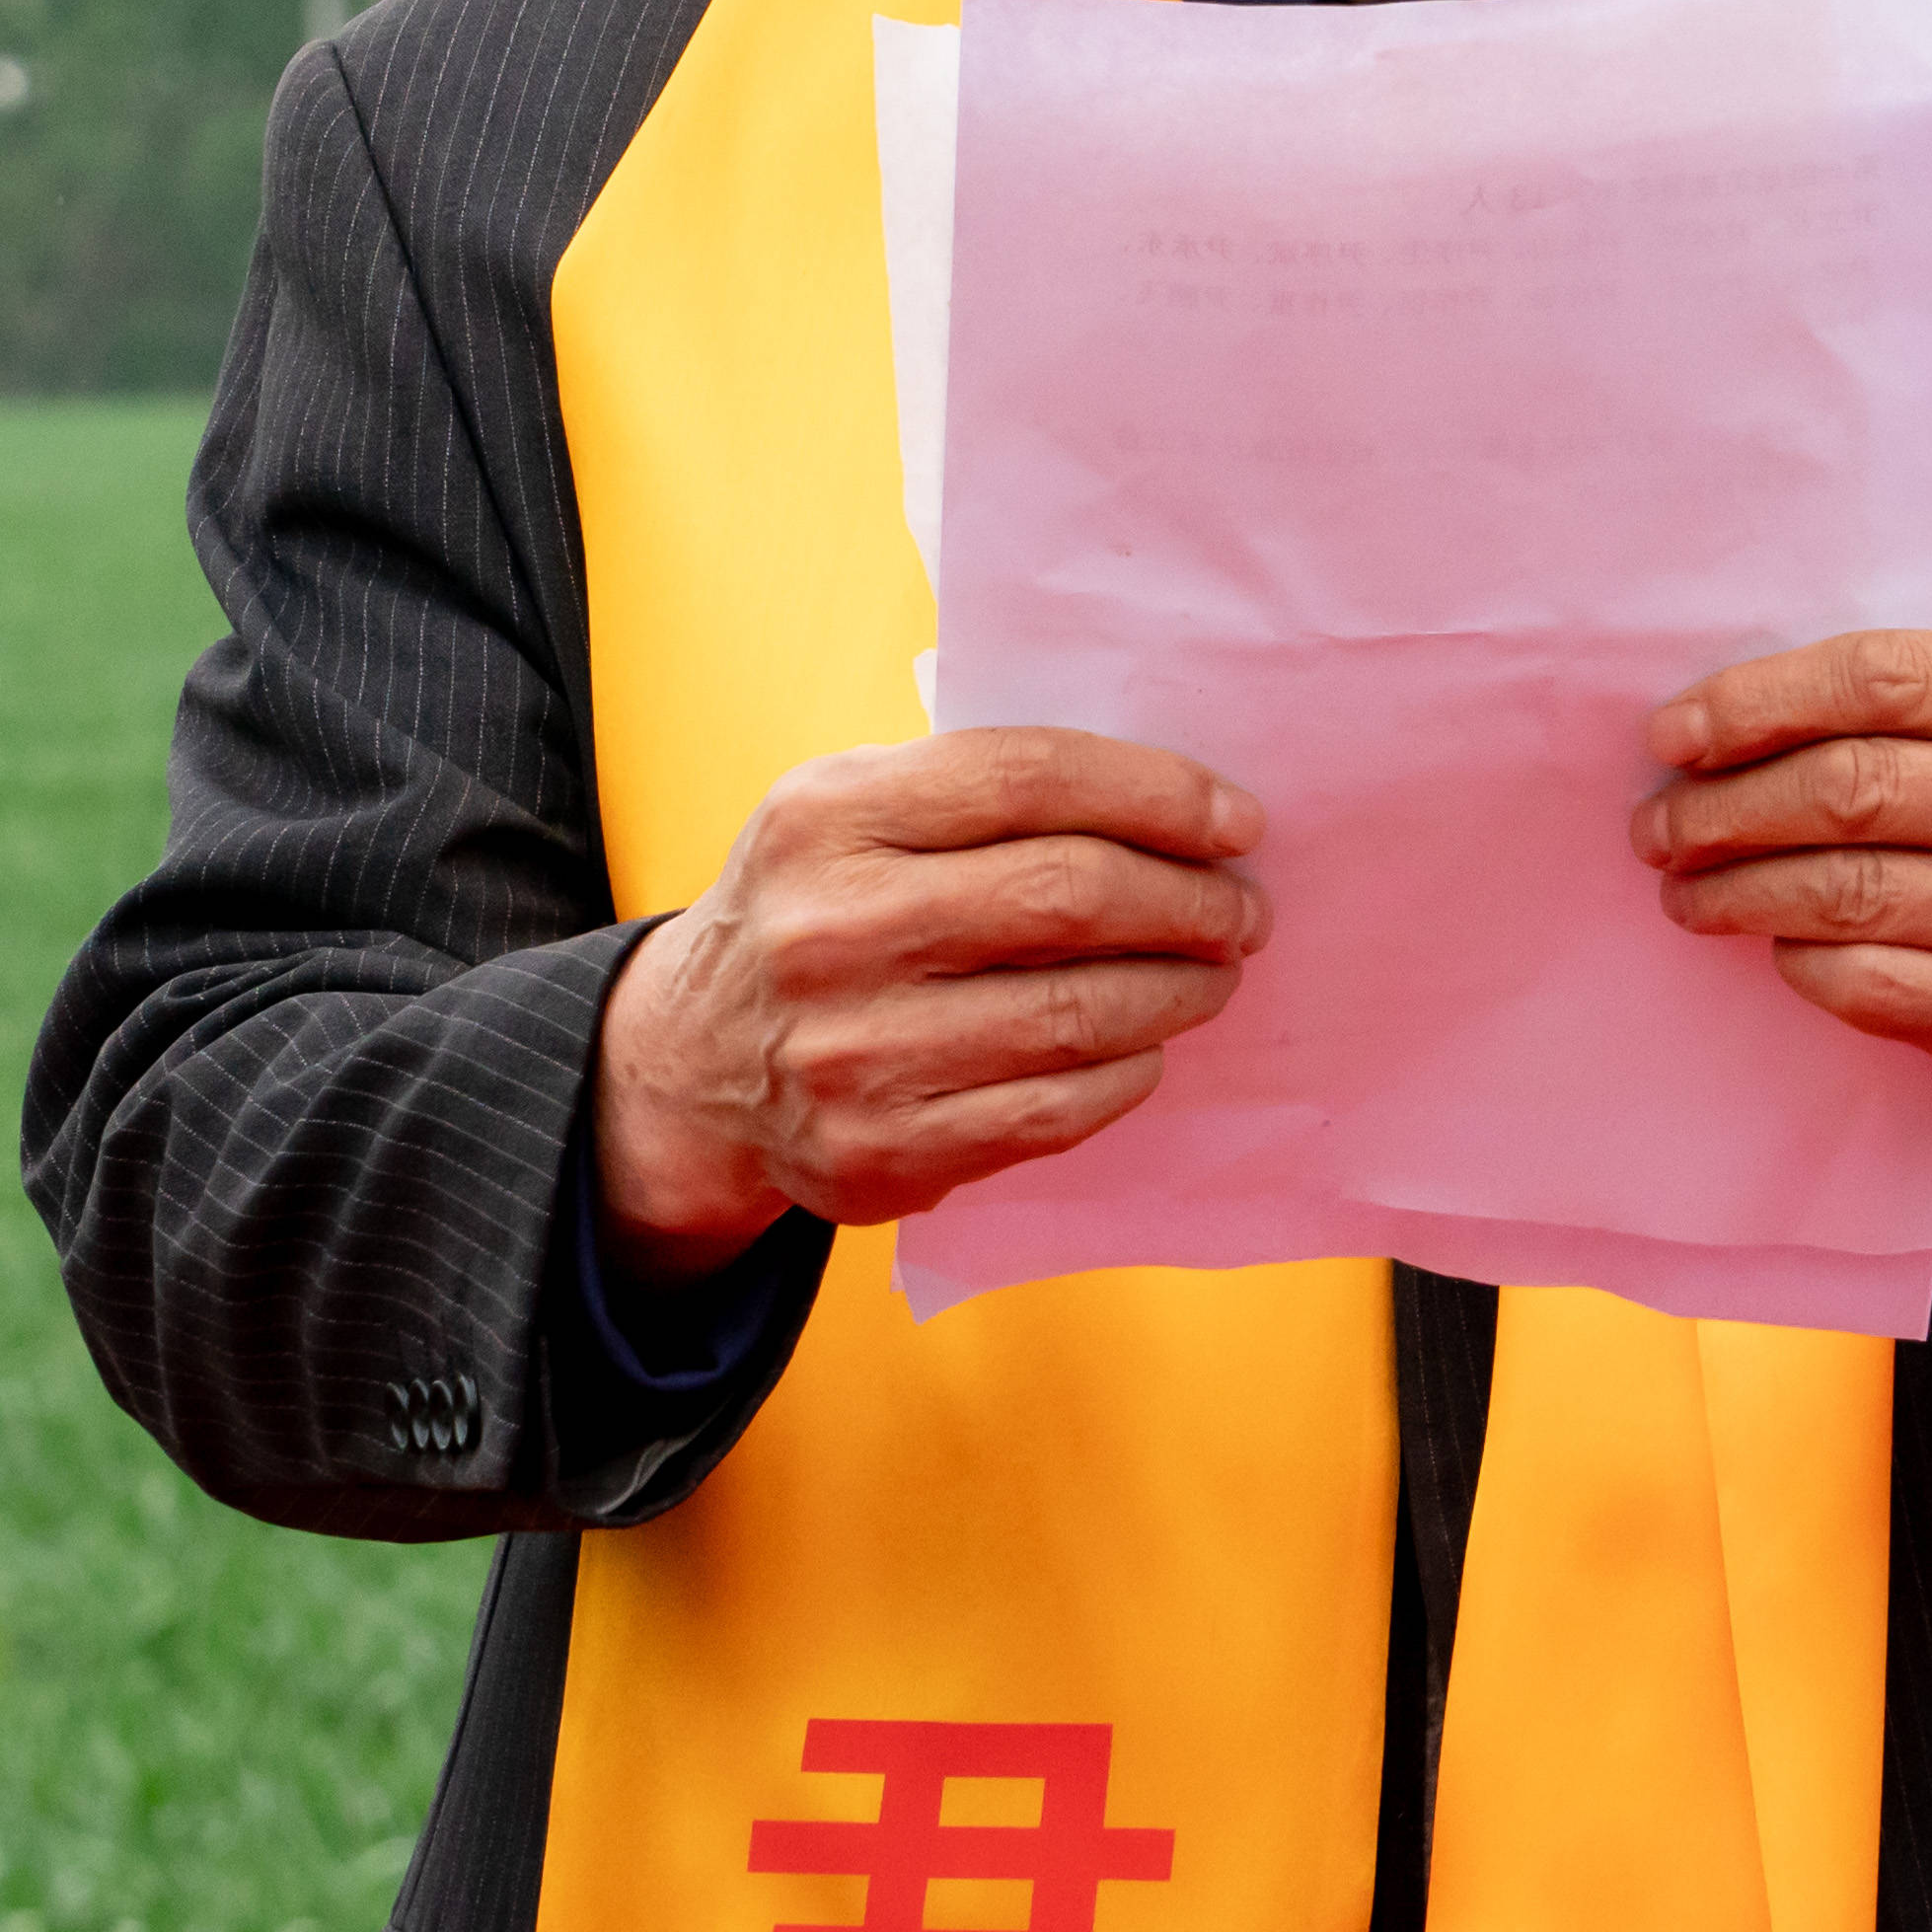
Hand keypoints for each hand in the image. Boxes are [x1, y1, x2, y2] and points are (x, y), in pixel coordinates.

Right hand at [591, 728, 1270, 1281]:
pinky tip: (1145, 1046)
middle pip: (1067, 896)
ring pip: (1074, 1013)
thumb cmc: (816, 908)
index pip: (1028, 777)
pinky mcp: (877, 1153)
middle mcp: (829, 929)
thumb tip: (1174, 806)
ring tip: (1210, 973)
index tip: (1237, 819)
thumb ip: (977, 793)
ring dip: (1177, 990)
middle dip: (1188, 898)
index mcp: (827, 814)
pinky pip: (1052, 1109)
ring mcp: (849, 1052)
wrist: (691, 1059)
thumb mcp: (848, 811)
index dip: (1156, 793)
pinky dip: (1126, 1074)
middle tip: (1240, 908)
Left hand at [1631, 630, 1931, 1242]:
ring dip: (1737, 888)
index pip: (1884, 677)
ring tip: (1688, 886)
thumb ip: (1916, 696)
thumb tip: (1723, 715)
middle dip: (1726, 806)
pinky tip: (1775, 944)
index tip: (1675, 736)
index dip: (1759, 702)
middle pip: (1855, 789)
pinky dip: (1801, 960)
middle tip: (1660, 824)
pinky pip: (1873, 985)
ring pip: (1851, 893)